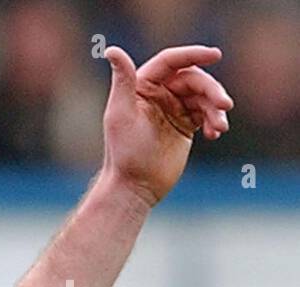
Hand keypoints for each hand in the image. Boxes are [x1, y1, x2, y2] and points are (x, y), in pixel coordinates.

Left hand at [101, 45, 233, 206]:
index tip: (215, 55)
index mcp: (142, 86)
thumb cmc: (124, 153)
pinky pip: (207, 114)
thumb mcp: (121, 114)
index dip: (193, 54)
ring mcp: (174, 109)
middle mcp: (159, 94)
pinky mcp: (186, 125)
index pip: (171, 61)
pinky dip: (215, 121)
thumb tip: (111, 49)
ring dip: (216, 108)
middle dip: (212, 90)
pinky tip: (215, 133)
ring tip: (221, 127)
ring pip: (204, 96)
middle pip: (193, 79)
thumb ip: (123, 81)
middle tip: (224, 105)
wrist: (135, 187)